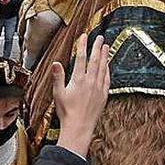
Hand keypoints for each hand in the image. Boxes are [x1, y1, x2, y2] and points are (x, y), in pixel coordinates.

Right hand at [53, 34, 109, 157]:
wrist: (79, 128)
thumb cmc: (66, 112)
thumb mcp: (57, 94)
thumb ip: (58, 77)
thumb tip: (56, 63)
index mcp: (78, 80)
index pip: (81, 58)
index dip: (83, 46)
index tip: (84, 36)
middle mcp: (90, 82)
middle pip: (95, 60)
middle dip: (97, 47)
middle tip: (100, 37)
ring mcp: (98, 88)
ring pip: (103, 68)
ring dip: (104, 56)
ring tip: (106, 46)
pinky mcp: (103, 95)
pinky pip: (107, 79)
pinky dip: (107, 70)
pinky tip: (108, 65)